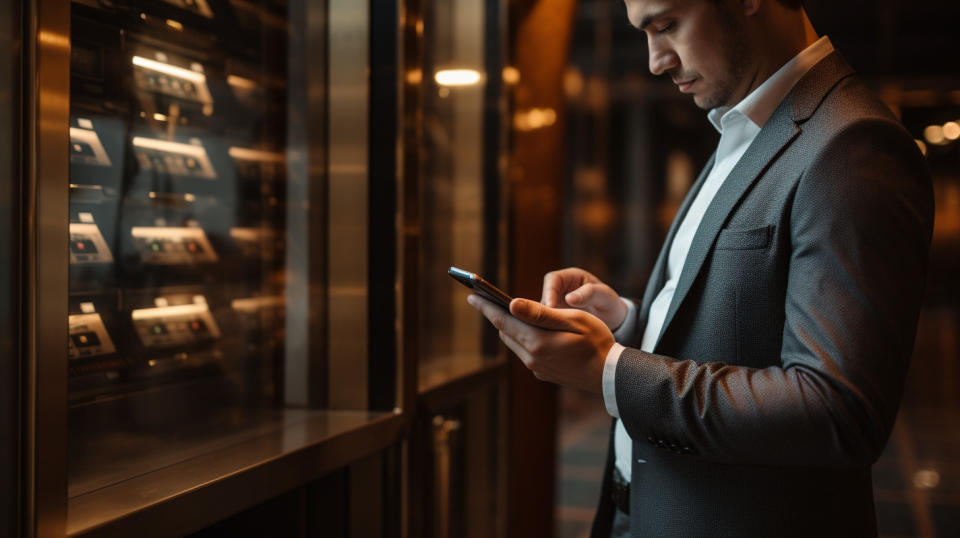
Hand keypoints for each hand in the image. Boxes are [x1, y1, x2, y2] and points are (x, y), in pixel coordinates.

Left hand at [467, 294, 614, 392]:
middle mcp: (532, 358)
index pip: (503, 321)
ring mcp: (537, 368)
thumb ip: (540, 313)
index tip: (472, 296)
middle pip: (505, 332)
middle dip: (496, 316)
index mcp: (537, 342)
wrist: (610, 375)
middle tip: (485, 300)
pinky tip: (528, 331)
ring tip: (506, 313)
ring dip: (509, 328)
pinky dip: (522, 339)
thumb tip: (512, 304)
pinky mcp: (543, 374)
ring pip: (514, 343)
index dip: (486, 307)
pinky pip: (525, 353)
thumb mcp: (572, 319)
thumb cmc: (596, 341)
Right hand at [541, 268, 626, 329]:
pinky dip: (548, 330)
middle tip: (550, 324)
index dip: (549, 292)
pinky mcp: (553, 318)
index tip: (552, 307)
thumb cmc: (609, 302)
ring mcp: (554, 305)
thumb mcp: (604, 296)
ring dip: (544, 322)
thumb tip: (569, 299)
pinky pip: (545, 323)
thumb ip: (589, 294)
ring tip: (552, 334)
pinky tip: (553, 340)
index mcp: (569, 277)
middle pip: (542, 297)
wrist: (611, 319)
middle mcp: (558, 290)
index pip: (552, 280)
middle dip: (543, 310)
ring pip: (541, 312)